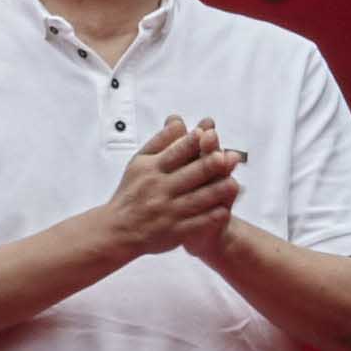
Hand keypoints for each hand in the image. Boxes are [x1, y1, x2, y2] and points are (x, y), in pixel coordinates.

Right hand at [96, 116, 243, 261]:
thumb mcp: (139, 162)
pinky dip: (211, 217)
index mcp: (151, 169)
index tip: (208, 132)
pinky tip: (224, 210)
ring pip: (198, 199)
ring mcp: (168, 211)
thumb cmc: (132, 192)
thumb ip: (161, 141)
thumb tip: (178, 120)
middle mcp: (160, 188)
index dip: (193, 142)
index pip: (176, 151)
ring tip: (233, 184)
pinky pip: (197, 223)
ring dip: (217, 191)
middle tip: (226, 157)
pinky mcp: (175, 231)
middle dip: (209, 165)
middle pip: (191, 173)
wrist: (117, 229)